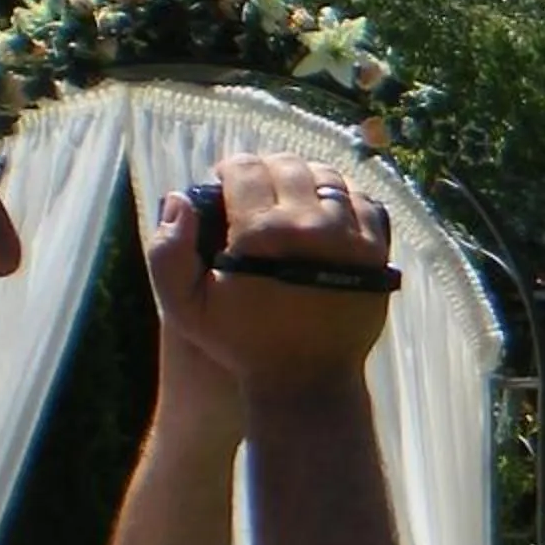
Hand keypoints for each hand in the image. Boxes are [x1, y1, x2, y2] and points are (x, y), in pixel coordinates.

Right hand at [149, 155, 393, 388]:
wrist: (307, 378)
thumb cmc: (242, 344)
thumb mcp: (185, 307)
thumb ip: (167, 252)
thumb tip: (178, 198)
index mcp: (261, 233)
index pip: (245, 169)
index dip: (230, 170)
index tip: (225, 182)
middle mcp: (311, 226)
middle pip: (288, 166)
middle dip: (266, 169)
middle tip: (256, 186)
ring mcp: (350, 237)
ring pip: (327, 177)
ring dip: (304, 178)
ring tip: (289, 194)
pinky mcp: (377, 250)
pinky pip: (362, 200)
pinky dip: (341, 197)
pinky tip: (323, 210)